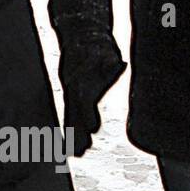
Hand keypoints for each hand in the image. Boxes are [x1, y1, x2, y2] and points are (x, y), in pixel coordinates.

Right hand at [59, 39, 126, 155]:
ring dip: (73, 136)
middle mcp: (74, 89)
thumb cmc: (96, 46)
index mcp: (82, 80)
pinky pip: (69, 117)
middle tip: (81, 151)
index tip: (92, 127)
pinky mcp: (72, 98)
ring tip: (76, 154)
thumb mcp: (105, 51)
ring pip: (70, 118)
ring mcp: (71, 94)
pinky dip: (70, 132)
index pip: (84, 99)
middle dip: (77, 133)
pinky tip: (71, 147)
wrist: (80, 36)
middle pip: (74, 114)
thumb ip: (110, 62)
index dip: (88, 113)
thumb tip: (120, 63)